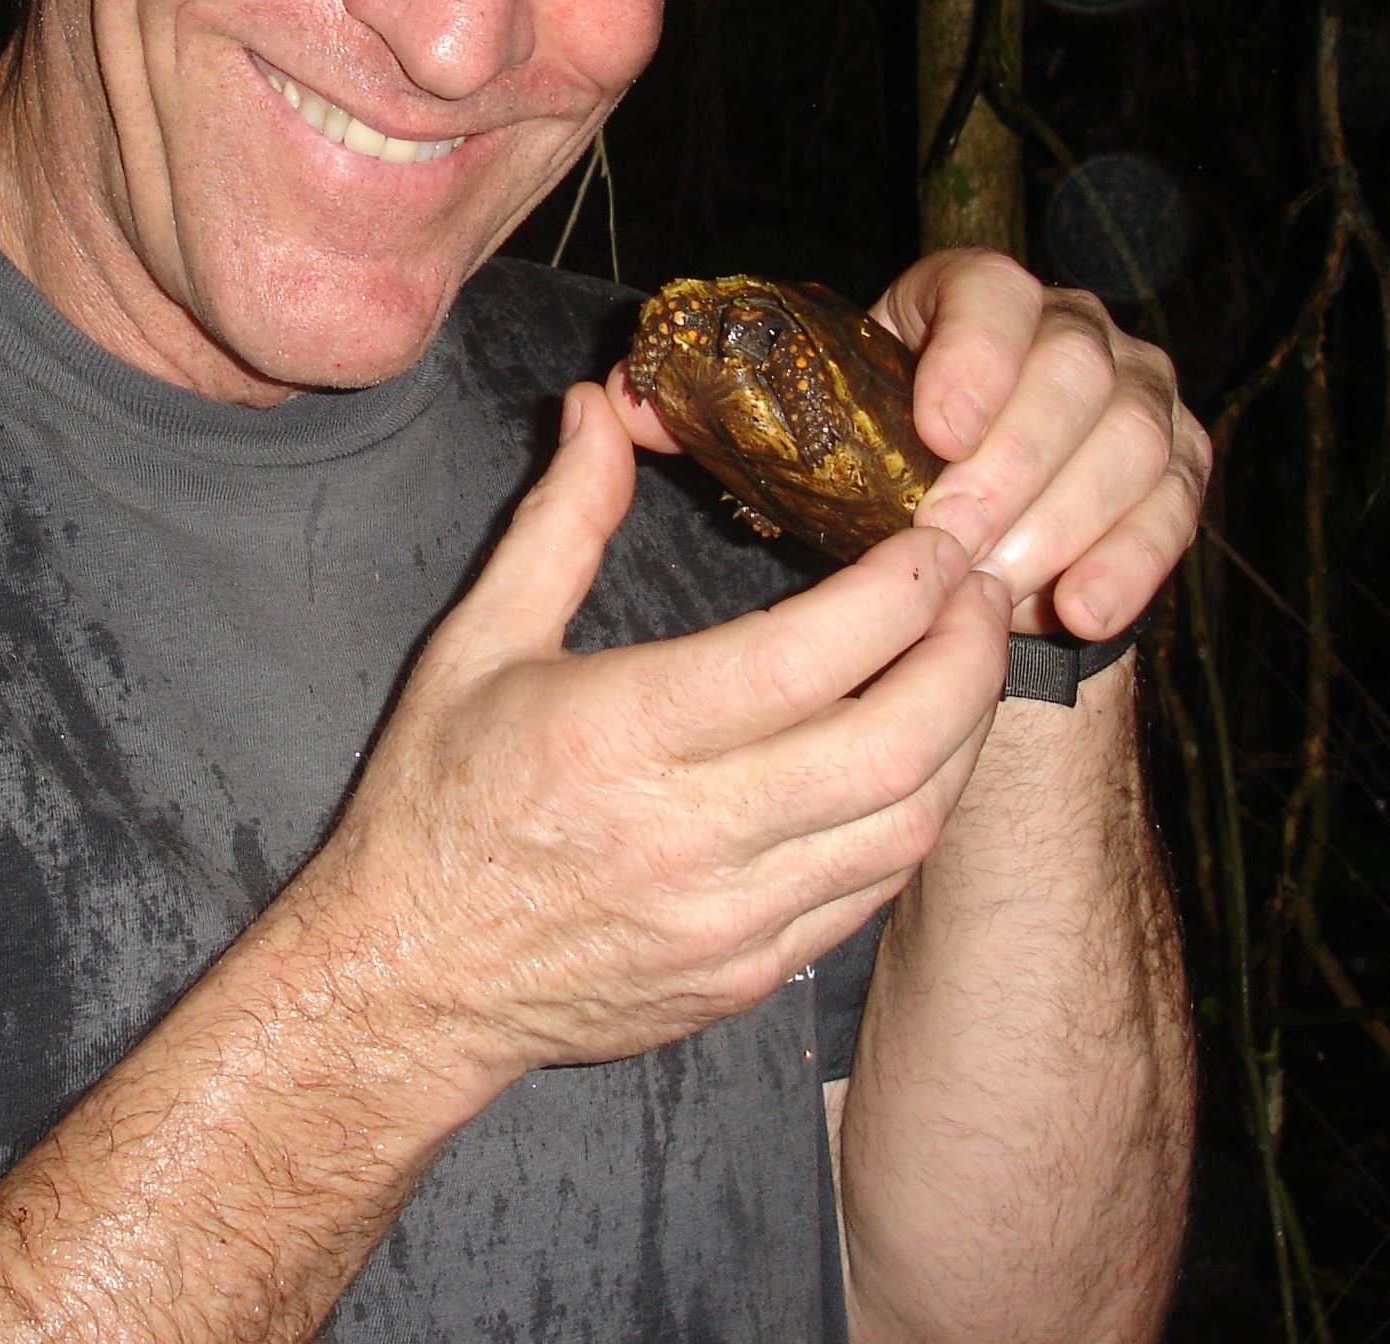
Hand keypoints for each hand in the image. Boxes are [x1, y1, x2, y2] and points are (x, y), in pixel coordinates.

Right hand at [290, 383, 1012, 1093]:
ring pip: (907, 825)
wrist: (410, 983)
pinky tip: (915, 755)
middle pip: (895, 745)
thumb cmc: (437, 802)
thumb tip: (599, 406)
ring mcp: (730, 919)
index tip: (934, 537)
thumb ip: (561, 521)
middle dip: (966, 655)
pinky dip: (915, 812)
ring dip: (961, 735)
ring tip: (963, 661)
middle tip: (979, 589)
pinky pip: (873, 890)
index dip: (902, 588)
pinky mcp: (751, 975)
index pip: (809, 656)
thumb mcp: (478, 642)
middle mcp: (689, 834)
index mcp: (621, 733)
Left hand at [608, 254, 1204, 646]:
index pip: (989, 288)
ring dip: (1068, 516)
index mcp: (964, 298)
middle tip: (956, 540)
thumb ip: (701, 412)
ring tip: (1003, 588)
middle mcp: (1064, 330)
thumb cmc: (855, 470)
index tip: (936, 428)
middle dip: (1017, 460)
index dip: (972, 351)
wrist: (954, 529)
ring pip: (1134, 438)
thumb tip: (608, 398)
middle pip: (1074, 370)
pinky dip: (1135, 558)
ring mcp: (1133, 398)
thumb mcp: (780, 434)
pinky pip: (1177, 507)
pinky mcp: (1171, 473)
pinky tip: (1078, 609)